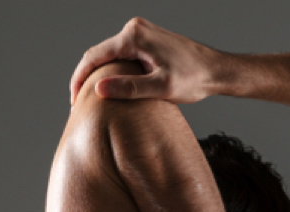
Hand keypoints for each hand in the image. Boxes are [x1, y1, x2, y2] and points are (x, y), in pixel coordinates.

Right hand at [70, 18, 218, 105]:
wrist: (216, 70)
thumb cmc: (193, 79)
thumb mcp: (160, 88)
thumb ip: (129, 88)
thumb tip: (99, 90)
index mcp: (134, 36)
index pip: (95, 56)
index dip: (79, 80)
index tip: (73, 102)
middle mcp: (134, 29)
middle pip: (99, 53)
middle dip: (85, 78)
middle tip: (77, 105)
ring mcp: (141, 32)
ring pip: (109, 54)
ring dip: (98, 75)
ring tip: (90, 100)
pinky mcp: (147, 40)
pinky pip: (121, 55)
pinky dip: (112, 71)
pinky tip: (110, 89)